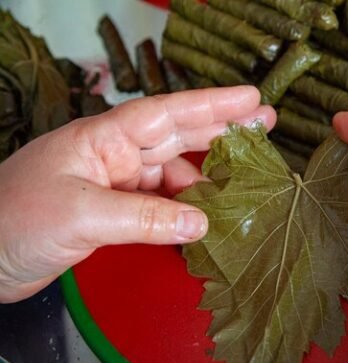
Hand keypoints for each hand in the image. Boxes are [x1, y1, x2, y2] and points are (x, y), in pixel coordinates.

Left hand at [0, 86, 275, 302]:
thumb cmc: (14, 220)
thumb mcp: (83, 214)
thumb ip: (145, 217)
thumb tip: (203, 223)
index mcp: (103, 139)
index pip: (166, 114)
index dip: (212, 106)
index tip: (251, 99)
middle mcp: (114, 156)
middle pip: (177, 136)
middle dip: (222, 129)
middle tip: (267, 122)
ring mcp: (115, 185)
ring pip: (173, 175)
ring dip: (207, 180)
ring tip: (243, 187)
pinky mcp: (113, 214)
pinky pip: (161, 207)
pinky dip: (184, 213)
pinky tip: (205, 220)